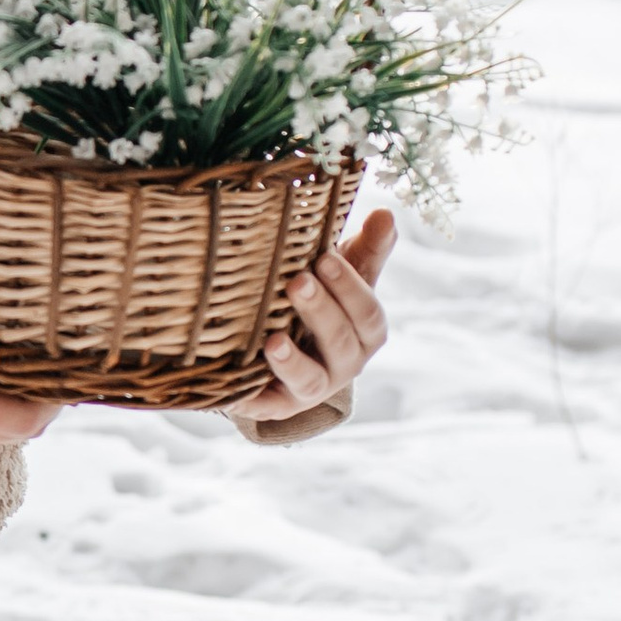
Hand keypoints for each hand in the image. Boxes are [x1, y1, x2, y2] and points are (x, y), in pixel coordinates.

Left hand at [250, 208, 395, 415]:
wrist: (292, 351)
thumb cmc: (324, 300)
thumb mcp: (346, 273)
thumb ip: (366, 248)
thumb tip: (385, 213)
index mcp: (366, 333)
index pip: (368, 314)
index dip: (350, 288)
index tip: (325, 258)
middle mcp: (346, 364)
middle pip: (339, 342)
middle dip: (319, 312)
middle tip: (296, 282)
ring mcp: (313, 388)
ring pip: (310, 380)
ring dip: (291, 362)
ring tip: (272, 342)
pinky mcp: (279, 405)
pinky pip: (267, 407)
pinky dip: (252, 401)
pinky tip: (235, 393)